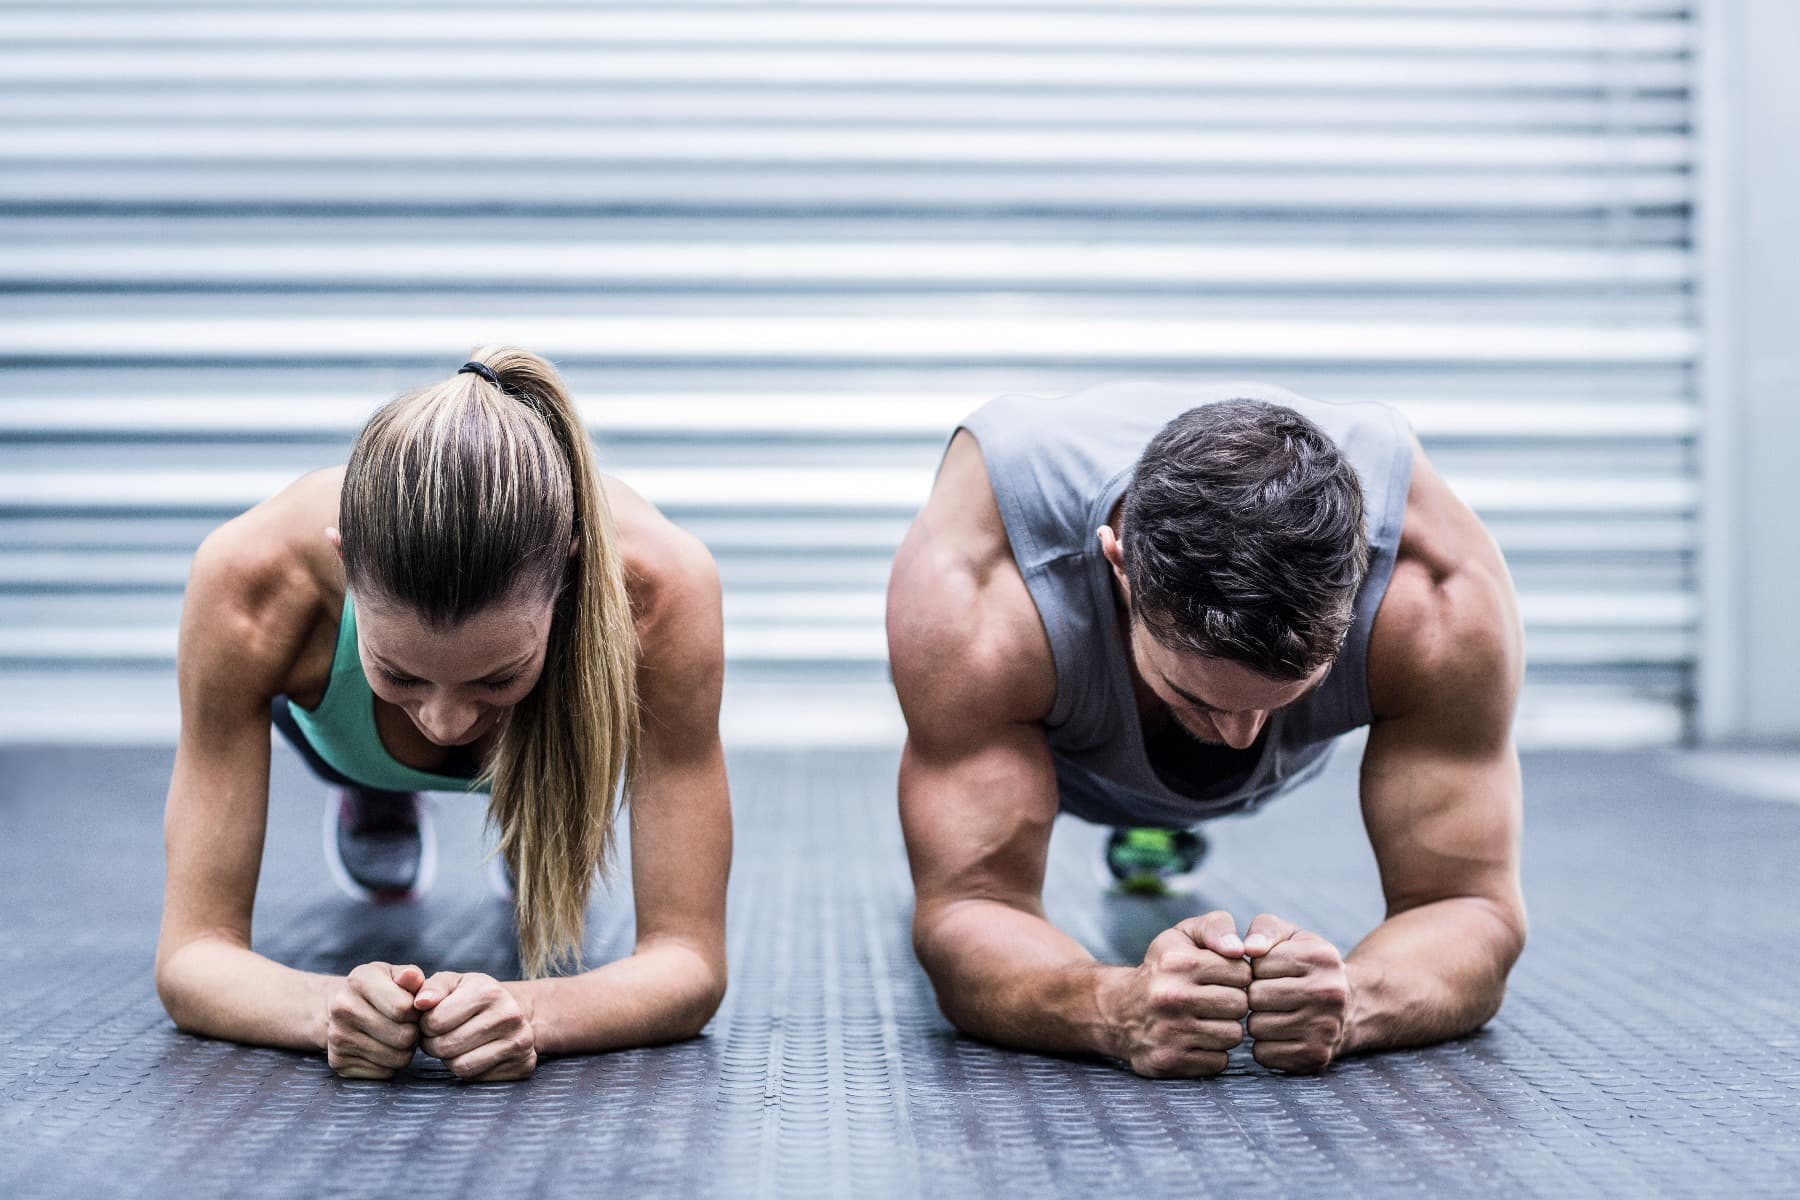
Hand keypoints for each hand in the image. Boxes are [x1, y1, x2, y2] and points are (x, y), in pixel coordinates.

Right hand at [325, 962, 423, 1079]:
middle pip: (403, 1036)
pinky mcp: (338, 1062)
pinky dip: (391, 1064)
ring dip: (405, 1050)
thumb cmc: (379, 989)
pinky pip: (384, 1072)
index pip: (403, 1008)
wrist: (341, 1008)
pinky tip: (383, 1048)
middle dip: (414, 1032)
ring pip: (397, 1058)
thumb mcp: (394, 974)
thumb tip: (413, 977)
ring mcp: (337, 1038)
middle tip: (408, 1025)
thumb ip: (411, 976)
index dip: (417, 1011)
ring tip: (397, 1035)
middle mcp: (342, 1008)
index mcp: (359, 980)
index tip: (412, 1007)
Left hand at [414, 971, 537, 1080]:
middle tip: (440, 1036)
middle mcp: (509, 1015)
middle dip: (434, 1044)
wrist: (513, 1011)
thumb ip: (431, 988)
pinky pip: (476, 1078)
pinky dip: (468, 1069)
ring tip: (456, 1044)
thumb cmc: (473, 996)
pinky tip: (473, 1053)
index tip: (433, 1020)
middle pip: (446, 1046)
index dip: (426, 1024)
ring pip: (460, 1066)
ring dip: (449, 1059)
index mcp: (489, 991)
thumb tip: (420, 1002)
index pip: (436, 1021)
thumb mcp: (453, 983)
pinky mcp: (523, 1064)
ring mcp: (519, 1041)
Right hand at [1109, 910, 1250, 1077]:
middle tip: (1214, 999)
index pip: (1242, 973)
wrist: (1116, 1010)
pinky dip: (1212, 1052)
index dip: (1236, 975)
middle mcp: (1171, 996)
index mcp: (1178, 962)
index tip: (1221, 977)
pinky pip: (1218, 1061)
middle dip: (1233, 1001)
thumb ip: (1217, 926)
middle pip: (1240, 1005)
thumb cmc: (1162, 968)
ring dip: (1224, 1028)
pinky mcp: (1169, 1060)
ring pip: (1232, 1035)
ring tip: (1205, 1018)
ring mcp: (1169, 1032)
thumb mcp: (1182, 935)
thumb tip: (1243, 948)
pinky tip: (1195, 1039)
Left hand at [1243, 913, 1350, 1073]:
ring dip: (1257, 1020)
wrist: (1350, 1007)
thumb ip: (1265, 929)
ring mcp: (1325, 1028)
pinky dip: (1264, 1045)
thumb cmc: (1308, 966)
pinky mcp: (1316, 1056)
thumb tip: (1247, 948)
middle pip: (1255, 997)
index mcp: (1321, 956)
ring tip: (1275, 1013)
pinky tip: (1281, 1033)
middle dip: (1255, 995)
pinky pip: (1263, 1054)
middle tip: (1269, 994)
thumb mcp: (1292, 936)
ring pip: (1256, 1027)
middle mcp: (1329, 992)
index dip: (1256, 969)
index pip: (1257, 964)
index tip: (1270, 972)